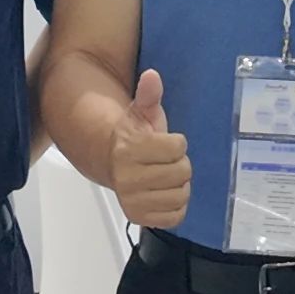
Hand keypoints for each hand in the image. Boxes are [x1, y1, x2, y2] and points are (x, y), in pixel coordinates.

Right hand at [109, 68, 192, 231]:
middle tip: (166, 162)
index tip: (165, 143)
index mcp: (129, 149)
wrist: (112, 163)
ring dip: (180, 186)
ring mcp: (133, 201)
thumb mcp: (141, 112)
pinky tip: (165, 194)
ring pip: (181, 195)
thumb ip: (149, 95)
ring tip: (166, 178)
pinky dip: (176, 206)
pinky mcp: (139, 218)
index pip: (178, 147)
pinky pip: (176, 216)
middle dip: (180, 164)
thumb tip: (152, 75)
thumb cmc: (134, 136)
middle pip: (182, 172)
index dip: (176, 143)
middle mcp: (128, 178)